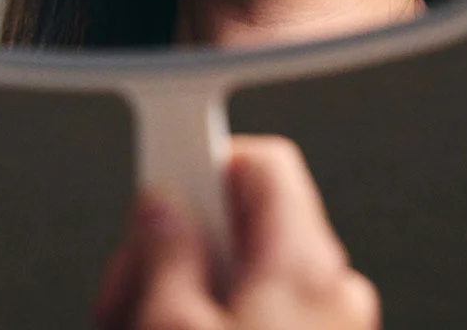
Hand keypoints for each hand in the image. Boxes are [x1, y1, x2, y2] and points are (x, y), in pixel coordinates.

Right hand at [94, 136, 379, 329]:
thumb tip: (161, 204)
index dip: (197, 153)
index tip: (156, 155)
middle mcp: (333, 291)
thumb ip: (165, 249)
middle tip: (133, 288)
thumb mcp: (170, 326)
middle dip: (179, 246)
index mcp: (306, 265)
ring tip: (143, 324)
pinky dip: (218, 318)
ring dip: (188, 292)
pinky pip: (263, 314)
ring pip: (246, 275)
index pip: (258, 159)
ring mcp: (333, 328)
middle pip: (242, 221)